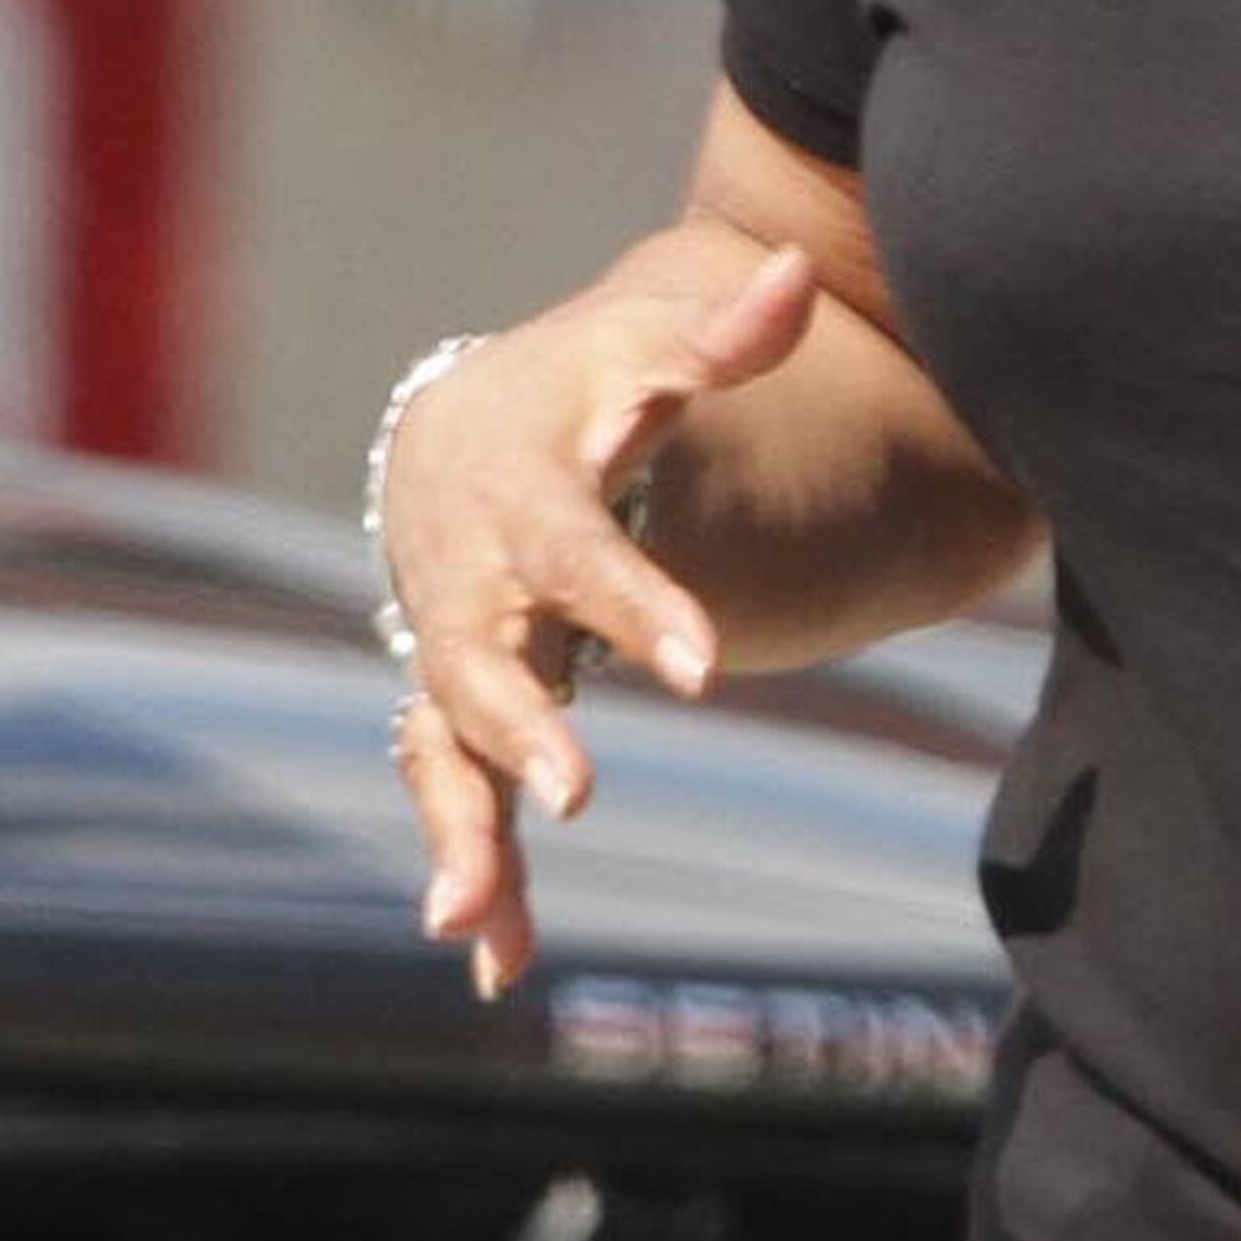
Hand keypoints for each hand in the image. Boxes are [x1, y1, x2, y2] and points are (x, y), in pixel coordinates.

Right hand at [382, 248, 816, 989]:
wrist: (466, 435)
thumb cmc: (580, 390)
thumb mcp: (645, 351)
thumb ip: (726, 338)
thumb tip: (798, 274)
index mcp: (519, 494)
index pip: (575, 549)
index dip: (634, 601)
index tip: (703, 666)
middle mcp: (466, 583)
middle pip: (477, 660)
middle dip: (517, 729)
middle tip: (575, 792)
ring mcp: (449, 655)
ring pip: (441, 749)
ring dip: (460, 832)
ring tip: (471, 921)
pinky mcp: (452, 713)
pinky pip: (452, 797)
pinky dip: (473, 872)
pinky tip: (492, 966)